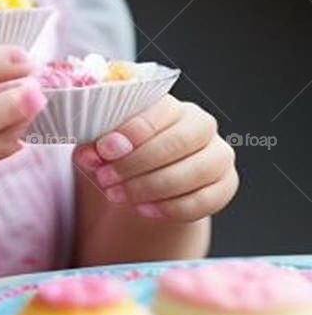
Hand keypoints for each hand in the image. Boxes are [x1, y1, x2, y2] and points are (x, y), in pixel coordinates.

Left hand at [72, 94, 238, 220]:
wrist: (146, 183)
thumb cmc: (125, 154)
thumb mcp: (103, 147)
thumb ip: (93, 146)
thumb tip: (88, 153)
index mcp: (172, 104)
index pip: (162, 109)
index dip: (134, 130)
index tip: (104, 149)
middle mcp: (201, 124)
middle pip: (180, 140)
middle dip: (139, 163)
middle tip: (106, 178)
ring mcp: (218, 154)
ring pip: (195, 171)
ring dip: (152, 187)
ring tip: (119, 196)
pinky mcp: (225, 184)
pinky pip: (206, 199)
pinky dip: (173, 208)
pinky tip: (145, 210)